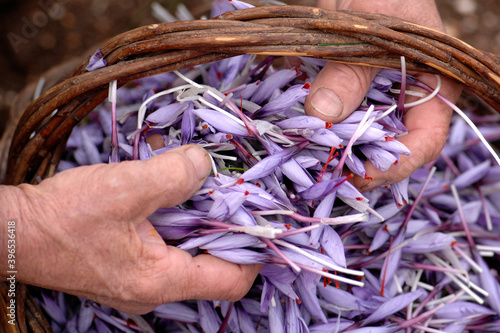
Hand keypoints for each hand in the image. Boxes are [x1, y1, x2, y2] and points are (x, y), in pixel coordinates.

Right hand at [1, 145, 259, 313]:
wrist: (12, 232)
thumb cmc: (61, 218)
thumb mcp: (123, 188)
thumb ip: (173, 175)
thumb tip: (205, 164)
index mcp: (161, 280)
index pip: (232, 281)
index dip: (254, 251)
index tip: (261, 217)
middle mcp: (155, 290)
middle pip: (214, 264)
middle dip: (226, 227)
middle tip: (230, 190)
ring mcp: (140, 281)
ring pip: (189, 252)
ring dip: (198, 218)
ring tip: (198, 183)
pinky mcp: (128, 266)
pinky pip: (166, 246)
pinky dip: (175, 219)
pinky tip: (167, 192)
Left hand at [308, 0, 461, 190]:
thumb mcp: (372, 27)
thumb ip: (352, 70)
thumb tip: (322, 115)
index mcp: (432, 87)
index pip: (424, 141)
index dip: (396, 165)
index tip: (359, 175)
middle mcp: (402, 99)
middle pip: (385, 147)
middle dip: (355, 161)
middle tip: (322, 170)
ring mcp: (371, 97)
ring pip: (352, 135)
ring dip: (326, 145)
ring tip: (301, 152)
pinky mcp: (342, 90)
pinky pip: (327, 114)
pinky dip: (309, 120)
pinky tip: (290, 123)